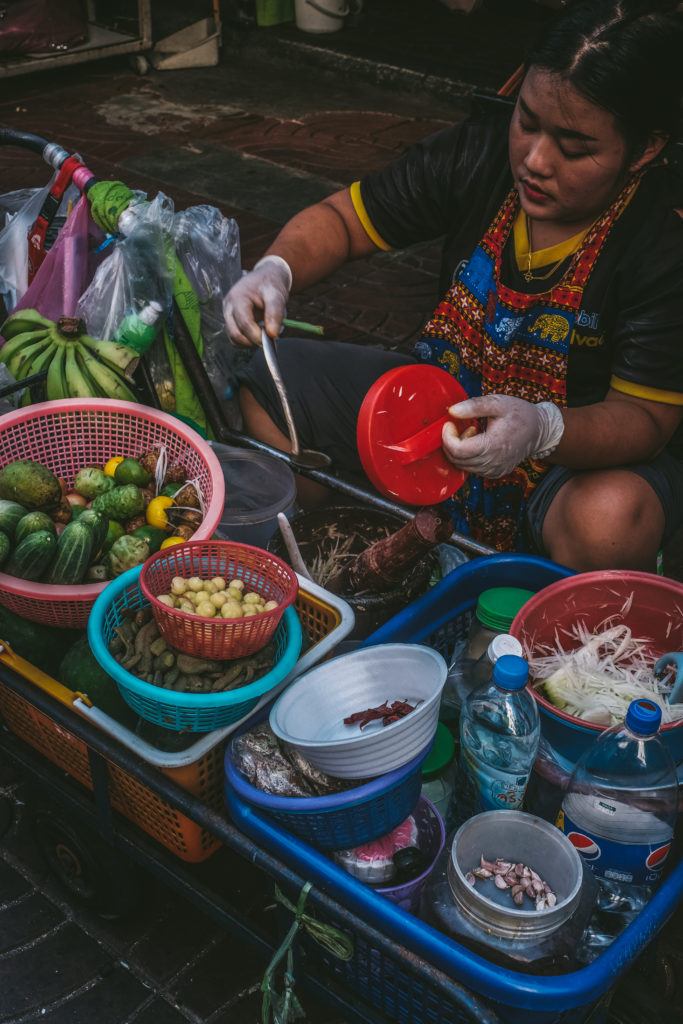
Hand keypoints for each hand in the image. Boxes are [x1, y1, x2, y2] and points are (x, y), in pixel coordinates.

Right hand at [222, 255, 291, 346]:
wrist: (265, 278)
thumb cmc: (270, 284)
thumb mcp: (276, 295)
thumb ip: (275, 314)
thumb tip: (272, 334)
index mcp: (237, 297)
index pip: (244, 323)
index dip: (257, 335)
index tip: (271, 339)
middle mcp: (228, 306)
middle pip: (235, 333)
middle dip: (252, 341)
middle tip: (269, 339)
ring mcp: (227, 314)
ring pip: (233, 338)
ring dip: (249, 342)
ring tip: (263, 334)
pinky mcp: (230, 320)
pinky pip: (235, 338)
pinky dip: (246, 341)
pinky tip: (257, 333)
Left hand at [441, 394, 563, 477]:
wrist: (539, 431)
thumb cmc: (520, 415)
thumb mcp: (498, 403)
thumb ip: (474, 406)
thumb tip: (451, 411)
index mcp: (493, 445)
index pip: (458, 450)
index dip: (447, 437)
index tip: (450, 423)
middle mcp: (493, 463)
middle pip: (457, 460)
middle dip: (452, 442)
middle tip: (464, 426)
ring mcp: (494, 471)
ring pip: (462, 466)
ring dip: (460, 450)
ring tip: (474, 433)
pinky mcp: (495, 473)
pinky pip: (472, 469)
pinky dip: (468, 457)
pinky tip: (479, 443)